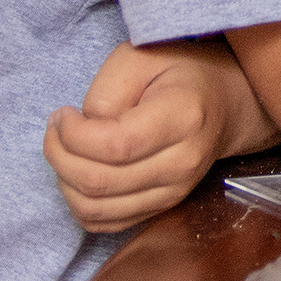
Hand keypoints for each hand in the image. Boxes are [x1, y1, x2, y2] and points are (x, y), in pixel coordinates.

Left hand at [43, 40, 274, 233]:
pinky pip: (105, 223)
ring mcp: (175, 191)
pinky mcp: (163, 207)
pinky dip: (80, 203)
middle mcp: (183, 162)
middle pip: (100, 182)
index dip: (73, 136)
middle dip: (59, 157)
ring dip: (65, 182)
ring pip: (96, 210)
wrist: (226, 104)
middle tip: (55, 130)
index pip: (115, 146)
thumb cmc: (181, 73)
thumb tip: (84, 132)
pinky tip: (80, 171)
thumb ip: (106, 91)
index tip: (63, 114)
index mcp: (183, 118)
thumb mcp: (140, 57)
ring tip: (65, 150)